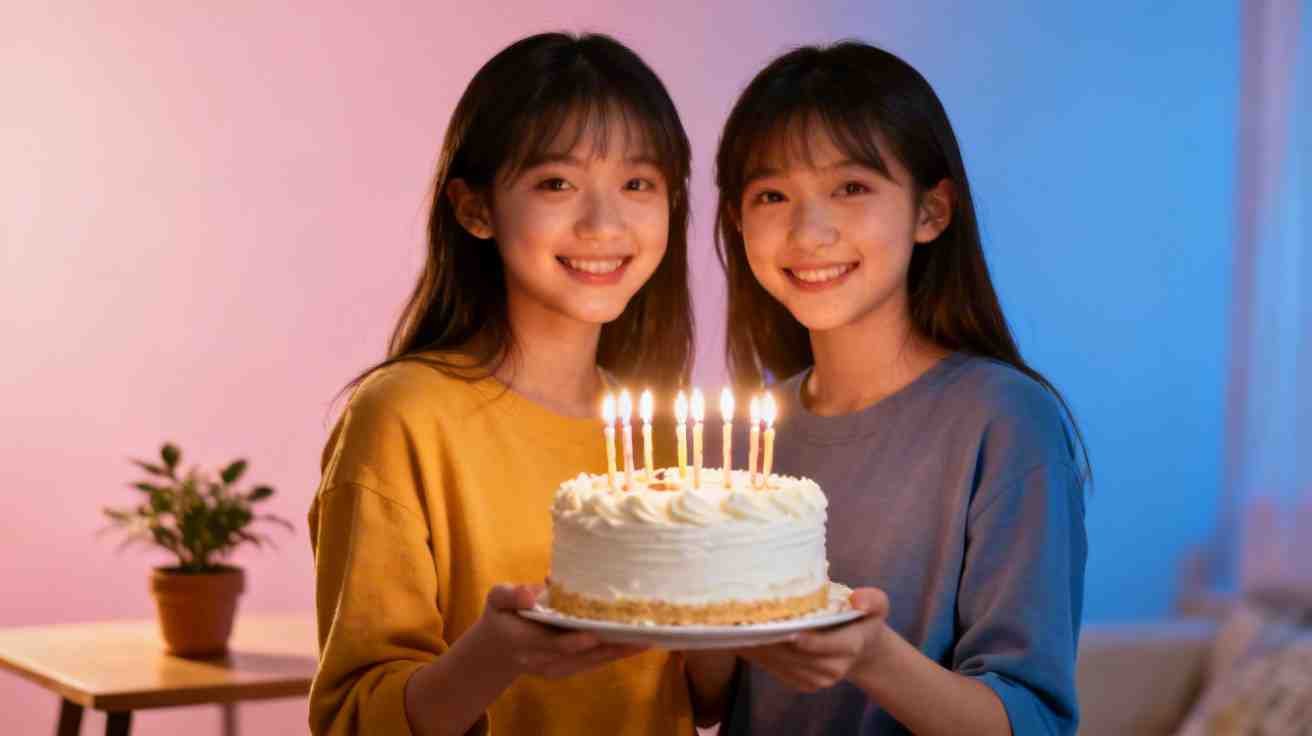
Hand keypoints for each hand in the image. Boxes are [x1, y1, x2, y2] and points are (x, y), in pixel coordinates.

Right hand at [471, 583, 647, 679]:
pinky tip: (636, 644)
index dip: (573, 641)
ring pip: (592, 662)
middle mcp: (543, 660)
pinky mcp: (567, 669)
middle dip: (609, 647)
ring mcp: (556, 668)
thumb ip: (510, 595)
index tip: (593, 634)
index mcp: (524, 641)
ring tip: (646, 640)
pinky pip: (594, 662)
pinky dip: (614, 653)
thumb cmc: (501, 616)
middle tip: (638, 636)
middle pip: (580, 656)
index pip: (552, 644)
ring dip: (618, 652)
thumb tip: (530, 594)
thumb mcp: (496, 599)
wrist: (498, 649)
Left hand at [736, 587, 890, 692]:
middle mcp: (832, 668)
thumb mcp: (877, 606)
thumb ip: (872, 599)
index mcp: (850, 647)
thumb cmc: (864, 619)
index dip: (803, 639)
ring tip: (742, 626)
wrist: (861, 648)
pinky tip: (747, 638)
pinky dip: (761, 655)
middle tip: (749, 619)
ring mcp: (816, 680)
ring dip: (762, 647)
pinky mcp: (802, 684)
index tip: (784, 627)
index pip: (822, 645)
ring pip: (783, 664)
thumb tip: (856, 598)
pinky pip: (778, 671)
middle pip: (797, 655)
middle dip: (773, 639)